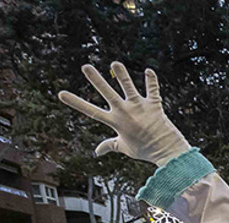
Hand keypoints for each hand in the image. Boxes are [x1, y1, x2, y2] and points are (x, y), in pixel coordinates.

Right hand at [58, 62, 190, 166]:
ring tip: (115, 64)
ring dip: (122, 75)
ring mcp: (140, 107)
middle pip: (108, 93)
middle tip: (86, 66)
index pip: (91, 110)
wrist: (167, 151)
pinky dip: (151, 80)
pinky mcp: (154, 105)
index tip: (61, 93)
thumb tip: (97, 151)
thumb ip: (110, 145)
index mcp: (116, 122)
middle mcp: (125, 112)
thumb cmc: (145, 150)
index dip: (75, 102)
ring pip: (129, 87)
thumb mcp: (124, 148)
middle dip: (96, 80)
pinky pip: (152, 90)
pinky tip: (149, 70)